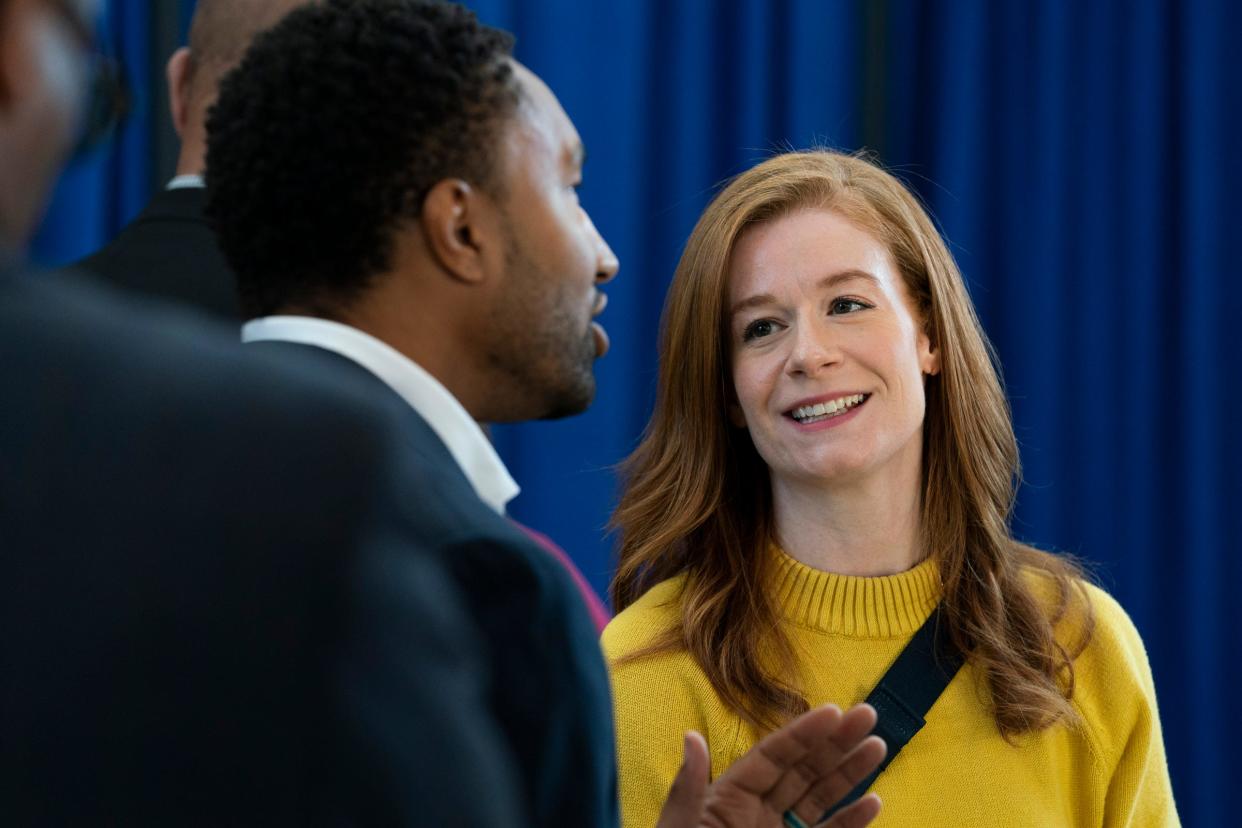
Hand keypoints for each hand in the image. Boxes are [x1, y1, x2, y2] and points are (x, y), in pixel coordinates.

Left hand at [655, 703, 884, 827]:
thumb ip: (689, 789)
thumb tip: (692, 736)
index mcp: (728, 801)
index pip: (772, 758)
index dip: (802, 734)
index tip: (833, 711)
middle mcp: (758, 816)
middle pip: (803, 771)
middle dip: (835, 743)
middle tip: (868, 715)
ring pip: (821, 801)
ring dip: (850, 774)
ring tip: (878, 746)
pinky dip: (851, 824)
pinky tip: (873, 803)